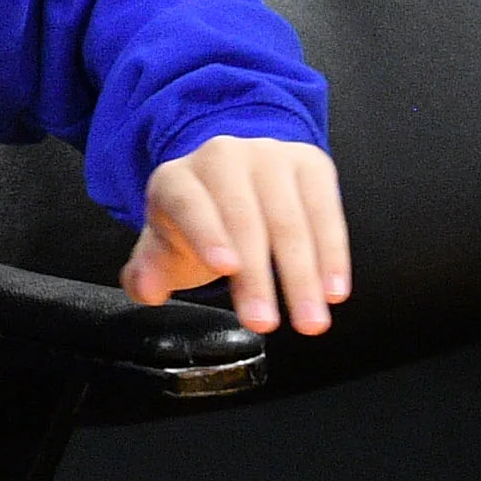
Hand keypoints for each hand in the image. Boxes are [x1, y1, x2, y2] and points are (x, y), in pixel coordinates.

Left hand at [123, 136, 350, 335]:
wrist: (233, 180)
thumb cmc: (197, 223)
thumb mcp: (165, 247)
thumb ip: (148, 272)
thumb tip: (146, 287)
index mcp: (176, 178)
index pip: (190, 205)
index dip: (208, 234)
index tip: (226, 269)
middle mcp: (223, 158)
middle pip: (244, 219)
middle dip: (258, 276)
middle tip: (265, 324)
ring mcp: (270, 157)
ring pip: (290, 220)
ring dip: (303, 276)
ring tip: (310, 322)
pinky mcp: (311, 165)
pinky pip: (326, 212)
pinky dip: (332, 256)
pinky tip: (333, 292)